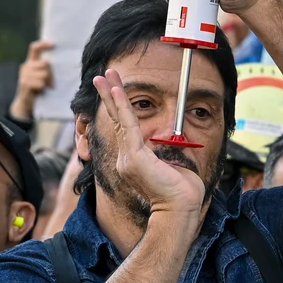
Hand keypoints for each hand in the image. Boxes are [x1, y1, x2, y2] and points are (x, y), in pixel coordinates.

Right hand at [12, 40, 54, 118]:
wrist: (26, 104)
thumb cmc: (38, 89)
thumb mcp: (42, 76)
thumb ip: (47, 69)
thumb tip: (64, 63)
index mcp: (31, 62)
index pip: (35, 48)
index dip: (43, 44)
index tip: (54, 44)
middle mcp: (26, 66)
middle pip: (45, 63)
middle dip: (51, 73)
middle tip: (52, 84)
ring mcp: (24, 74)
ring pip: (44, 74)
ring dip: (48, 82)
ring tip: (45, 88)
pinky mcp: (24, 83)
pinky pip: (40, 83)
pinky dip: (43, 88)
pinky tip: (40, 91)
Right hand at [96, 69, 205, 219]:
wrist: (181, 207)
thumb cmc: (182, 190)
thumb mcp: (172, 164)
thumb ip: (165, 151)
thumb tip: (167, 140)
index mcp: (135, 161)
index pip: (125, 128)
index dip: (119, 108)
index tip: (115, 91)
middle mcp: (126, 158)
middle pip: (116, 119)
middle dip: (108, 95)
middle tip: (100, 76)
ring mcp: (128, 157)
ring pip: (119, 118)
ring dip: (112, 93)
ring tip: (105, 74)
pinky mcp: (134, 156)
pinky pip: (127, 124)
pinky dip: (122, 105)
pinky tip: (116, 90)